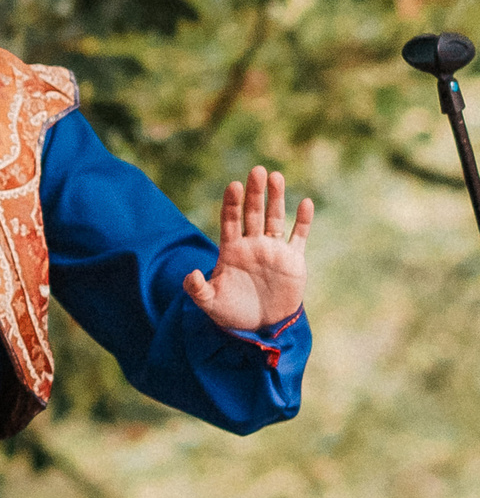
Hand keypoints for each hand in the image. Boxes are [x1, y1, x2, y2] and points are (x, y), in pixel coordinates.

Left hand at [185, 166, 310, 332]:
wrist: (259, 327)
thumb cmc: (231, 313)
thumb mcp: (209, 303)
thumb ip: (197, 289)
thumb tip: (191, 274)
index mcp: (231, 251)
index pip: (230, 221)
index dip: (231, 204)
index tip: (233, 186)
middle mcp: (252, 245)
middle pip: (253, 213)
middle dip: (254, 193)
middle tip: (256, 170)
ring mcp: (273, 250)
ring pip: (274, 219)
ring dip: (276, 198)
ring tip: (276, 176)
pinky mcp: (293, 260)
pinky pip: (298, 236)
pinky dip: (302, 221)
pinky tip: (305, 203)